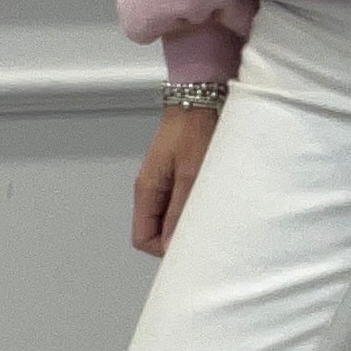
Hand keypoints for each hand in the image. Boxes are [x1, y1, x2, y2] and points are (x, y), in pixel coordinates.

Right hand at [133, 105, 219, 254]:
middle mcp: (151, 189)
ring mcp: (162, 183)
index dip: (163, 249)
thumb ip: (180, 210)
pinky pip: (178, 204)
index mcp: (147, 189)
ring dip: (185, 222)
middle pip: (154, 231)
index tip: (187, 247)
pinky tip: (208, 202)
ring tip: (207, 215)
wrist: (199, 101)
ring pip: (167, 219)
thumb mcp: (191, 173)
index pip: (142, 238)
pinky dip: (191, 208)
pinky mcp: (175, 177)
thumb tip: (171, 243)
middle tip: (202, 234)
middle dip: (175, 237)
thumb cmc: (193, 129)